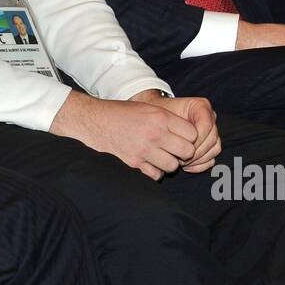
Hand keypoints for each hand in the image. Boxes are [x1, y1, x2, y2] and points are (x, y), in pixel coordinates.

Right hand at [51, 91, 196, 180]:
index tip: (181, 139)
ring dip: (167, 164)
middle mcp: (155, 133)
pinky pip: (155, 175)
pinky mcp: (133, 164)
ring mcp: (144, 150)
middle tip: (172, 151)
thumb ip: (167, 120)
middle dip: (182, 153)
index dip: (189, 138)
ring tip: (158, 157)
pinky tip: (146, 164)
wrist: (92, 121)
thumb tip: (189, 134)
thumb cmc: (119, 114)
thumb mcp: (146, 109)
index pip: (192, 133)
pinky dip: (153, 172)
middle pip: (187, 151)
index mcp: (160, 117)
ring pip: (173, 166)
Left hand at [140, 94, 220, 172]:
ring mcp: (212, 132)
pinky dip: (200, 164)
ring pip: (214, 149)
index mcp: (201, 106)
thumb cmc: (159, 116)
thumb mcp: (162, 115)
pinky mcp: (210, 145)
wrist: (157, 120)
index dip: (195, 139)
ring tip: (181, 162)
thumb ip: (172, 123)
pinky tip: (187, 165)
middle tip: (179, 158)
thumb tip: (184, 142)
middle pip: (212, 139)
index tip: (178, 146)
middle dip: (196, 152)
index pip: (206, 125)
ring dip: (198, 159)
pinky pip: (212, 158)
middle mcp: (210, 117)